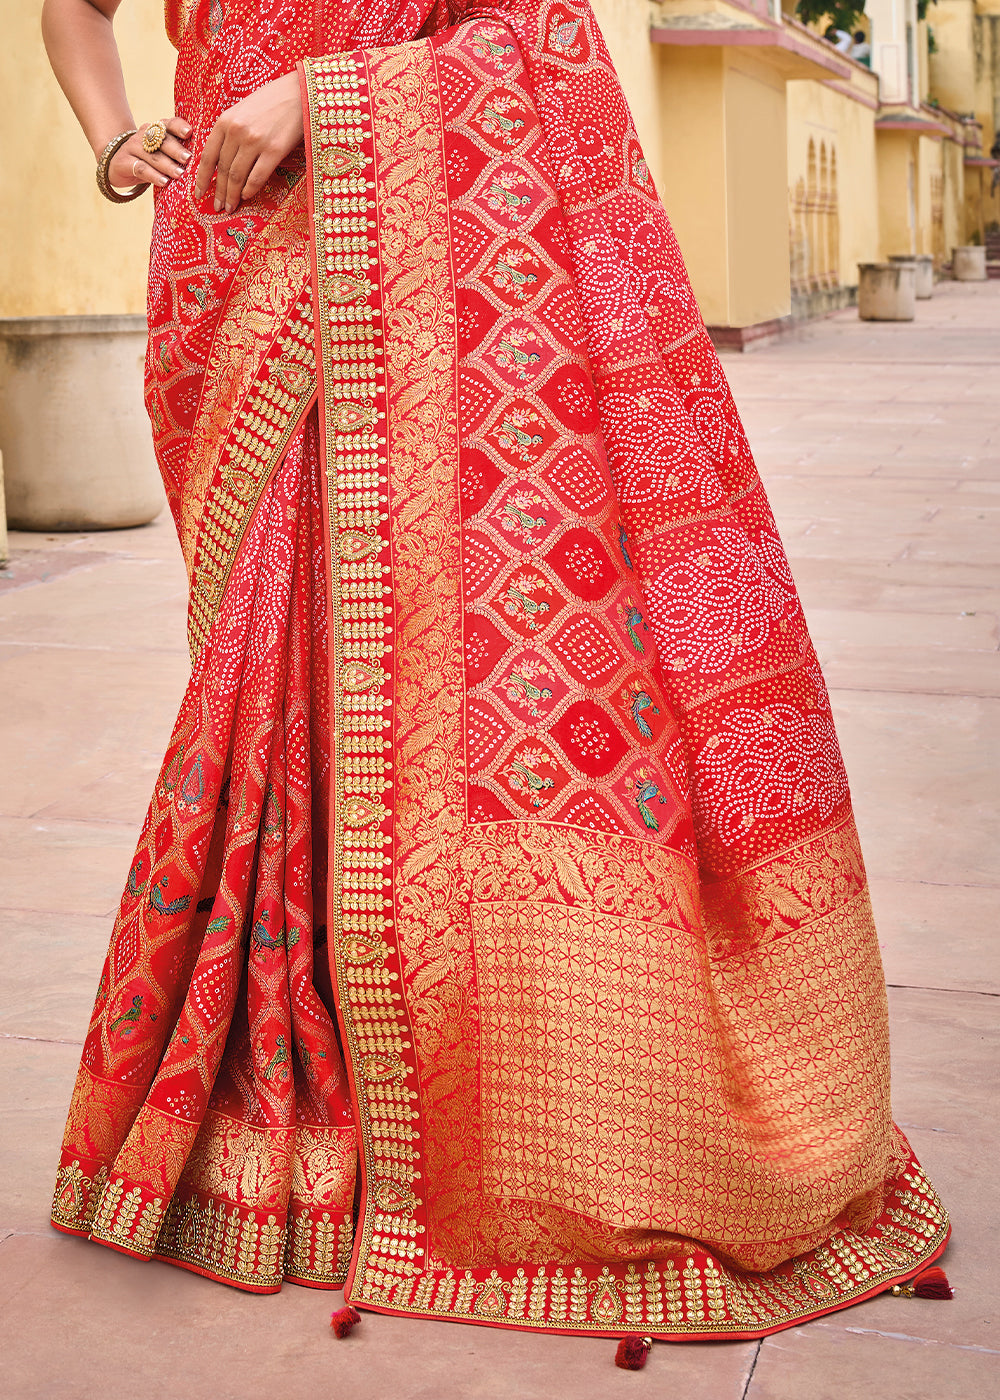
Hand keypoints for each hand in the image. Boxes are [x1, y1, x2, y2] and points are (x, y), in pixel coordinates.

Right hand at [109, 116, 191, 188]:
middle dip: (176, 150)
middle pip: (162, 140)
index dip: (179, 127)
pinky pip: (141, 168)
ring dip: (168, 165)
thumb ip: (179, 154)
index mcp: (158, 129)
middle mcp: (145, 134)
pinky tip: (164, 182)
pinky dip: (154, 175)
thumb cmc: (149, 160)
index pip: (169, 124)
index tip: (189, 132)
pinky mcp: (124, 162)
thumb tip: (205, 164)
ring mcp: (133, 147)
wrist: (117, 163)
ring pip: (153, 155)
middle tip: (188, 158)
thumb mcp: (163, 153)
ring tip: (180, 174)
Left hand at [194, 71, 303, 213]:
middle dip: (218, 191)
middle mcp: (237, 131)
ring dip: (232, 195)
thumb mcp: (242, 110)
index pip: (208, 155)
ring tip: (230, 207)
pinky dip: (250, 189)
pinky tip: (246, 196)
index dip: (202, 178)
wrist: (299, 93)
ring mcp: (255, 141)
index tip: (198, 193)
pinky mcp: (274, 150)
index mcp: (225, 120)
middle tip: (217, 207)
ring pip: (237, 176)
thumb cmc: (272, 101)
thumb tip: (223, 158)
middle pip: (222, 169)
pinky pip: (257, 177)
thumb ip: (230, 131)